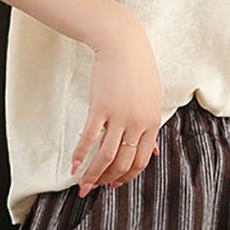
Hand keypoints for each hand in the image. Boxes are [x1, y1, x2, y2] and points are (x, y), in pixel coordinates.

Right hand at [71, 7, 162, 193]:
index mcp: (152, 123)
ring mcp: (118, 116)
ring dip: (94, 174)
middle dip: (109, 180)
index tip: (116, 183)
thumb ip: (152, 128)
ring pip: (106, 156)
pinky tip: (74, 166)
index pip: (141, 161)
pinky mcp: (100, 107)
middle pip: (123, 162)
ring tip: (84, 185)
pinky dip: (81, 154)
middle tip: (96, 188)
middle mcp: (137, 123)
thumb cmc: (138, 70)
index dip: (128, 176)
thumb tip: (155, 152)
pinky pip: (89, 138)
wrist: (122, 42)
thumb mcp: (153, 100)